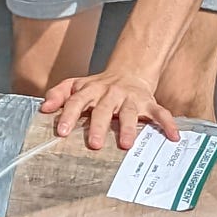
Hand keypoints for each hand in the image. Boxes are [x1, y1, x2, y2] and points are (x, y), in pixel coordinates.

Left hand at [41, 70, 179, 150]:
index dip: (68, 116)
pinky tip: (173, 137)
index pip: (76, 102)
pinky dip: (168, 124)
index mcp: (90, 90)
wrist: (129, 72)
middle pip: (102, 110)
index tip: (62, 132)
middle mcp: (110, 93)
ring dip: (128, 128)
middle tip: (93, 144)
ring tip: (126, 145)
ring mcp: (130, 98)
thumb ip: (59, 94)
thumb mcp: (76, 85)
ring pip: (129, 113)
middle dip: (98, 126)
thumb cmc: (98, 86)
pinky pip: (160, 113)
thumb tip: (43, 108)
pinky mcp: (148, 102)